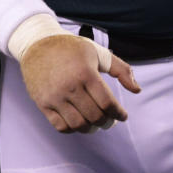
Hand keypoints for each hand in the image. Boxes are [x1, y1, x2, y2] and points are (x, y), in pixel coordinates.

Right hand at [18, 34, 140, 132]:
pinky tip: (78, 121)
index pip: (107, 104)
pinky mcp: (42, 102)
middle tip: (109, 120)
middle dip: (107, 122)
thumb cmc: (70, 48)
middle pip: (95, 116)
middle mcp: (69, 86)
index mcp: (85, 73)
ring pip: (79, 124)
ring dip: (91, 128)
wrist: (36, 43)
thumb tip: (137, 90)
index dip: (118, 113)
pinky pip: (61, 126)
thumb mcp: (97, 51)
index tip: (122, 115)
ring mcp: (54, 96)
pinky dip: (73, 129)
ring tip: (95, 124)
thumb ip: (121, 69)